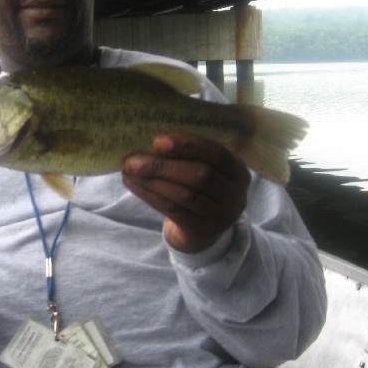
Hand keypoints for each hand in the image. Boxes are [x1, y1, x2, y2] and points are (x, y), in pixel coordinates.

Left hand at [122, 134, 249, 253]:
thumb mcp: (208, 169)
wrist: (203, 230)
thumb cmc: (201, 188)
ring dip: (153, 181)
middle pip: (199, 176)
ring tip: (129, 171)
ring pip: (184, 195)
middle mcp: (235, 195)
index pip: (217, 154)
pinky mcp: (202, 231)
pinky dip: (150, 195)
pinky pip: (173, 210)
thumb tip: (152, 136)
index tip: (158, 141)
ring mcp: (221, 216)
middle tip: (134, 160)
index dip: (188, 146)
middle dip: (163, 166)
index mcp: (238, 171)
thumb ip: (191, 153)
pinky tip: (134, 185)